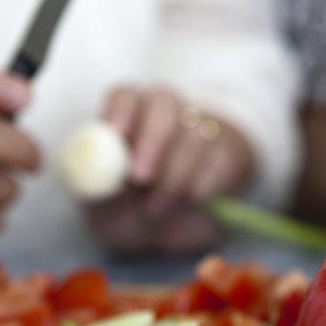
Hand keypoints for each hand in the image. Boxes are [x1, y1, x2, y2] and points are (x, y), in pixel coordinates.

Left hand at [85, 86, 254, 252]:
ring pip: (194, 137)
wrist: (166, 229)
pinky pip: (217, 163)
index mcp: (126, 115)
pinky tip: (185, 203)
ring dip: (174, 176)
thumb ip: (102, 192)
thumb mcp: (105, 208)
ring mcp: (197, 130)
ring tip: (154, 208)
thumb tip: (103, 177)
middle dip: (153, 139)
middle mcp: (163, 113)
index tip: (116, 133)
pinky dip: (199, 188)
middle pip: (165, 105)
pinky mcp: (223, 156)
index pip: (125, 97)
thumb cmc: (125, 209)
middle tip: (140, 177)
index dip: (121, 110)